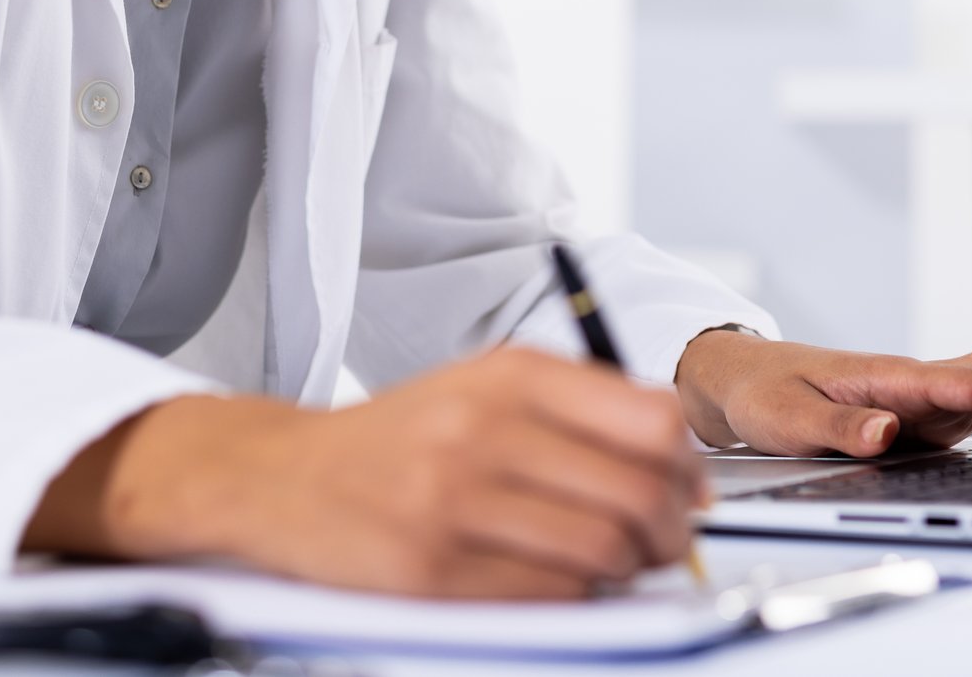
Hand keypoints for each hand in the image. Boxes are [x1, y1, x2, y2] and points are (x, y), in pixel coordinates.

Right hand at [24, 346, 704, 597]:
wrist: (282, 476)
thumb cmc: (400, 436)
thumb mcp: (486, 386)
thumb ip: (578, 407)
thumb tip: (678, 462)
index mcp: (511, 374)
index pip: (650, 420)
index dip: (687, 468)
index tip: (689, 490)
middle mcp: (484, 429)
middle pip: (636, 492)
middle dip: (669, 530)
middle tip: (666, 542)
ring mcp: (455, 502)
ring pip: (599, 551)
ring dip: (625, 570)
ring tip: (612, 564)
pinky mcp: (430, 570)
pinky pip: (546, 596)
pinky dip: (574, 597)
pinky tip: (560, 581)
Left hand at [673, 333, 971, 456]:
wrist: (742, 381)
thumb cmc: (763, 392)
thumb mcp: (788, 418)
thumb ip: (839, 427)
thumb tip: (887, 431)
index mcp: (884, 376)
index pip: (948, 381)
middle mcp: (910, 384)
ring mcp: (919, 401)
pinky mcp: (919, 419)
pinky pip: (971, 414)